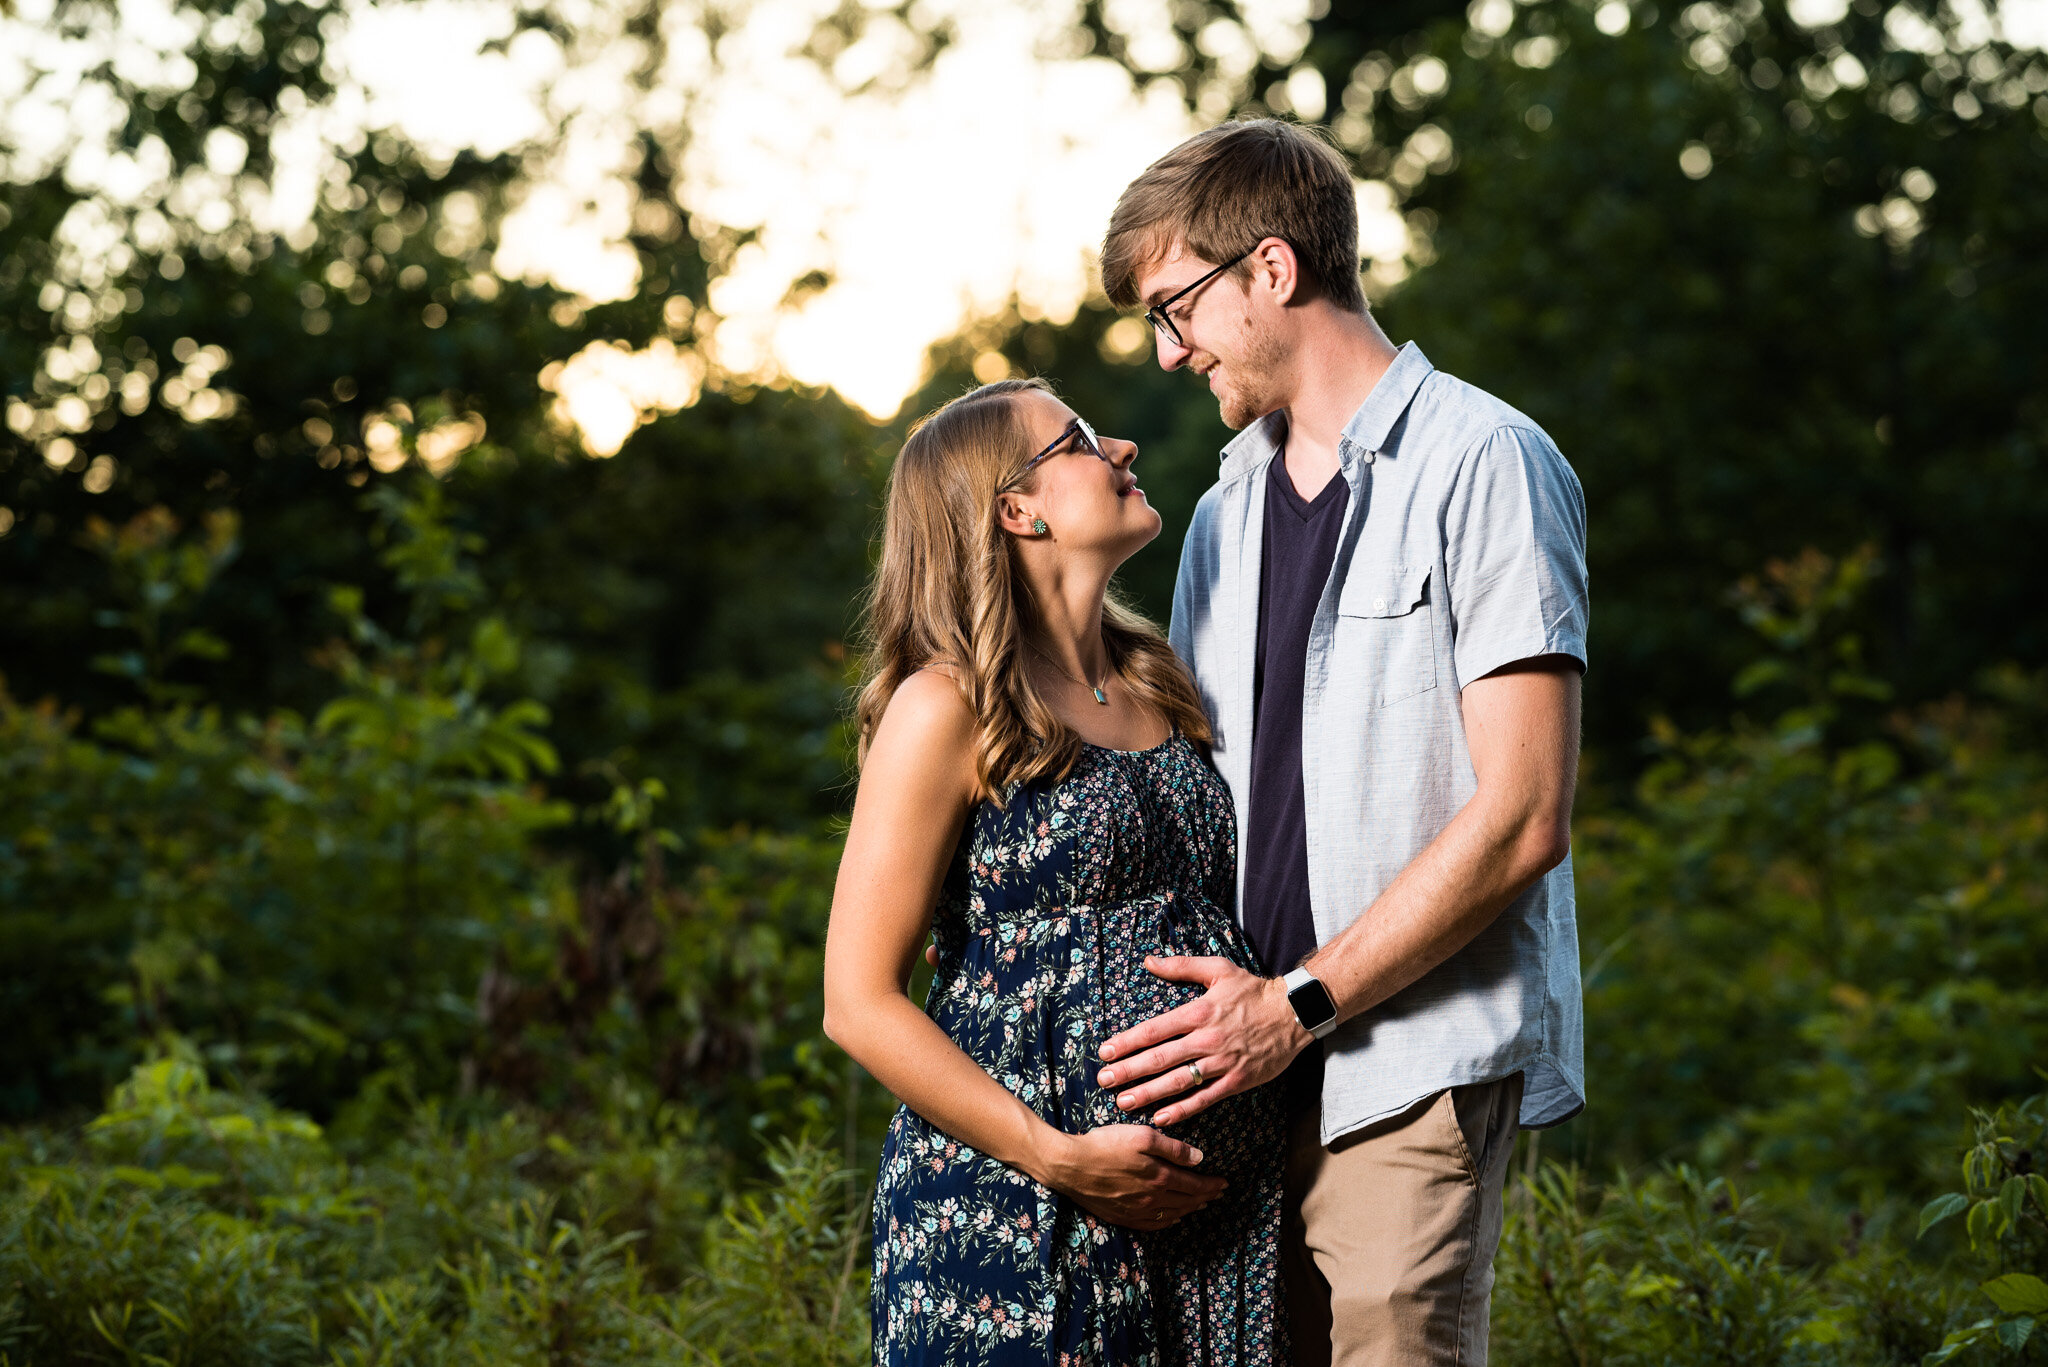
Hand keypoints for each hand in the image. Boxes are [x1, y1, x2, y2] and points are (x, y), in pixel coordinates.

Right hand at [1035, 1124, 1225, 1230]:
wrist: (1070, 1166)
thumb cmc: (1106, 1145)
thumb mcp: (1142, 1136)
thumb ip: (1173, 1148)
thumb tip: (1199, 1159)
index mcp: (1160, 1177)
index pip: (1195, 1184)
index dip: (1212, 1185)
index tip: (1224, 1183)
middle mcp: (1152, 1199)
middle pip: (1186, 1201)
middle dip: (1205, 1197)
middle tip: (1218, 1194)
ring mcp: (1136, 1211)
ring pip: (1172, 1214)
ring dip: (1189, 1209)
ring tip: (1200, 1205)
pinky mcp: (1121, 1216)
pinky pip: (1152, 1225)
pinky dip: (1168, 1221)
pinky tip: (1172, 1218)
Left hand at [1095, 957, 1309, 1125]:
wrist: (1293, 1013)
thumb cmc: (1253, 991)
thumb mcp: (1218, 969)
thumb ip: (1181, 967)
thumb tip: (1149, 961)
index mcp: (1198, 1012)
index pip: (1154, 1030)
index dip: (1127, 1042)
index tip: (1105, 1052)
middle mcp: (1206, 1039)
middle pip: (1159, 1058)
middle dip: (1128, 1071)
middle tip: (1104, 1081)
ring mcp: (1221, 1062)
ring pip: (1178, 1081)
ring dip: (1148, 1093)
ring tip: (1123, 1101)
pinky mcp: (1236, 1081)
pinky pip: (1205, 1098)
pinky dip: (1182, 1110)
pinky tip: (1161, 1117)